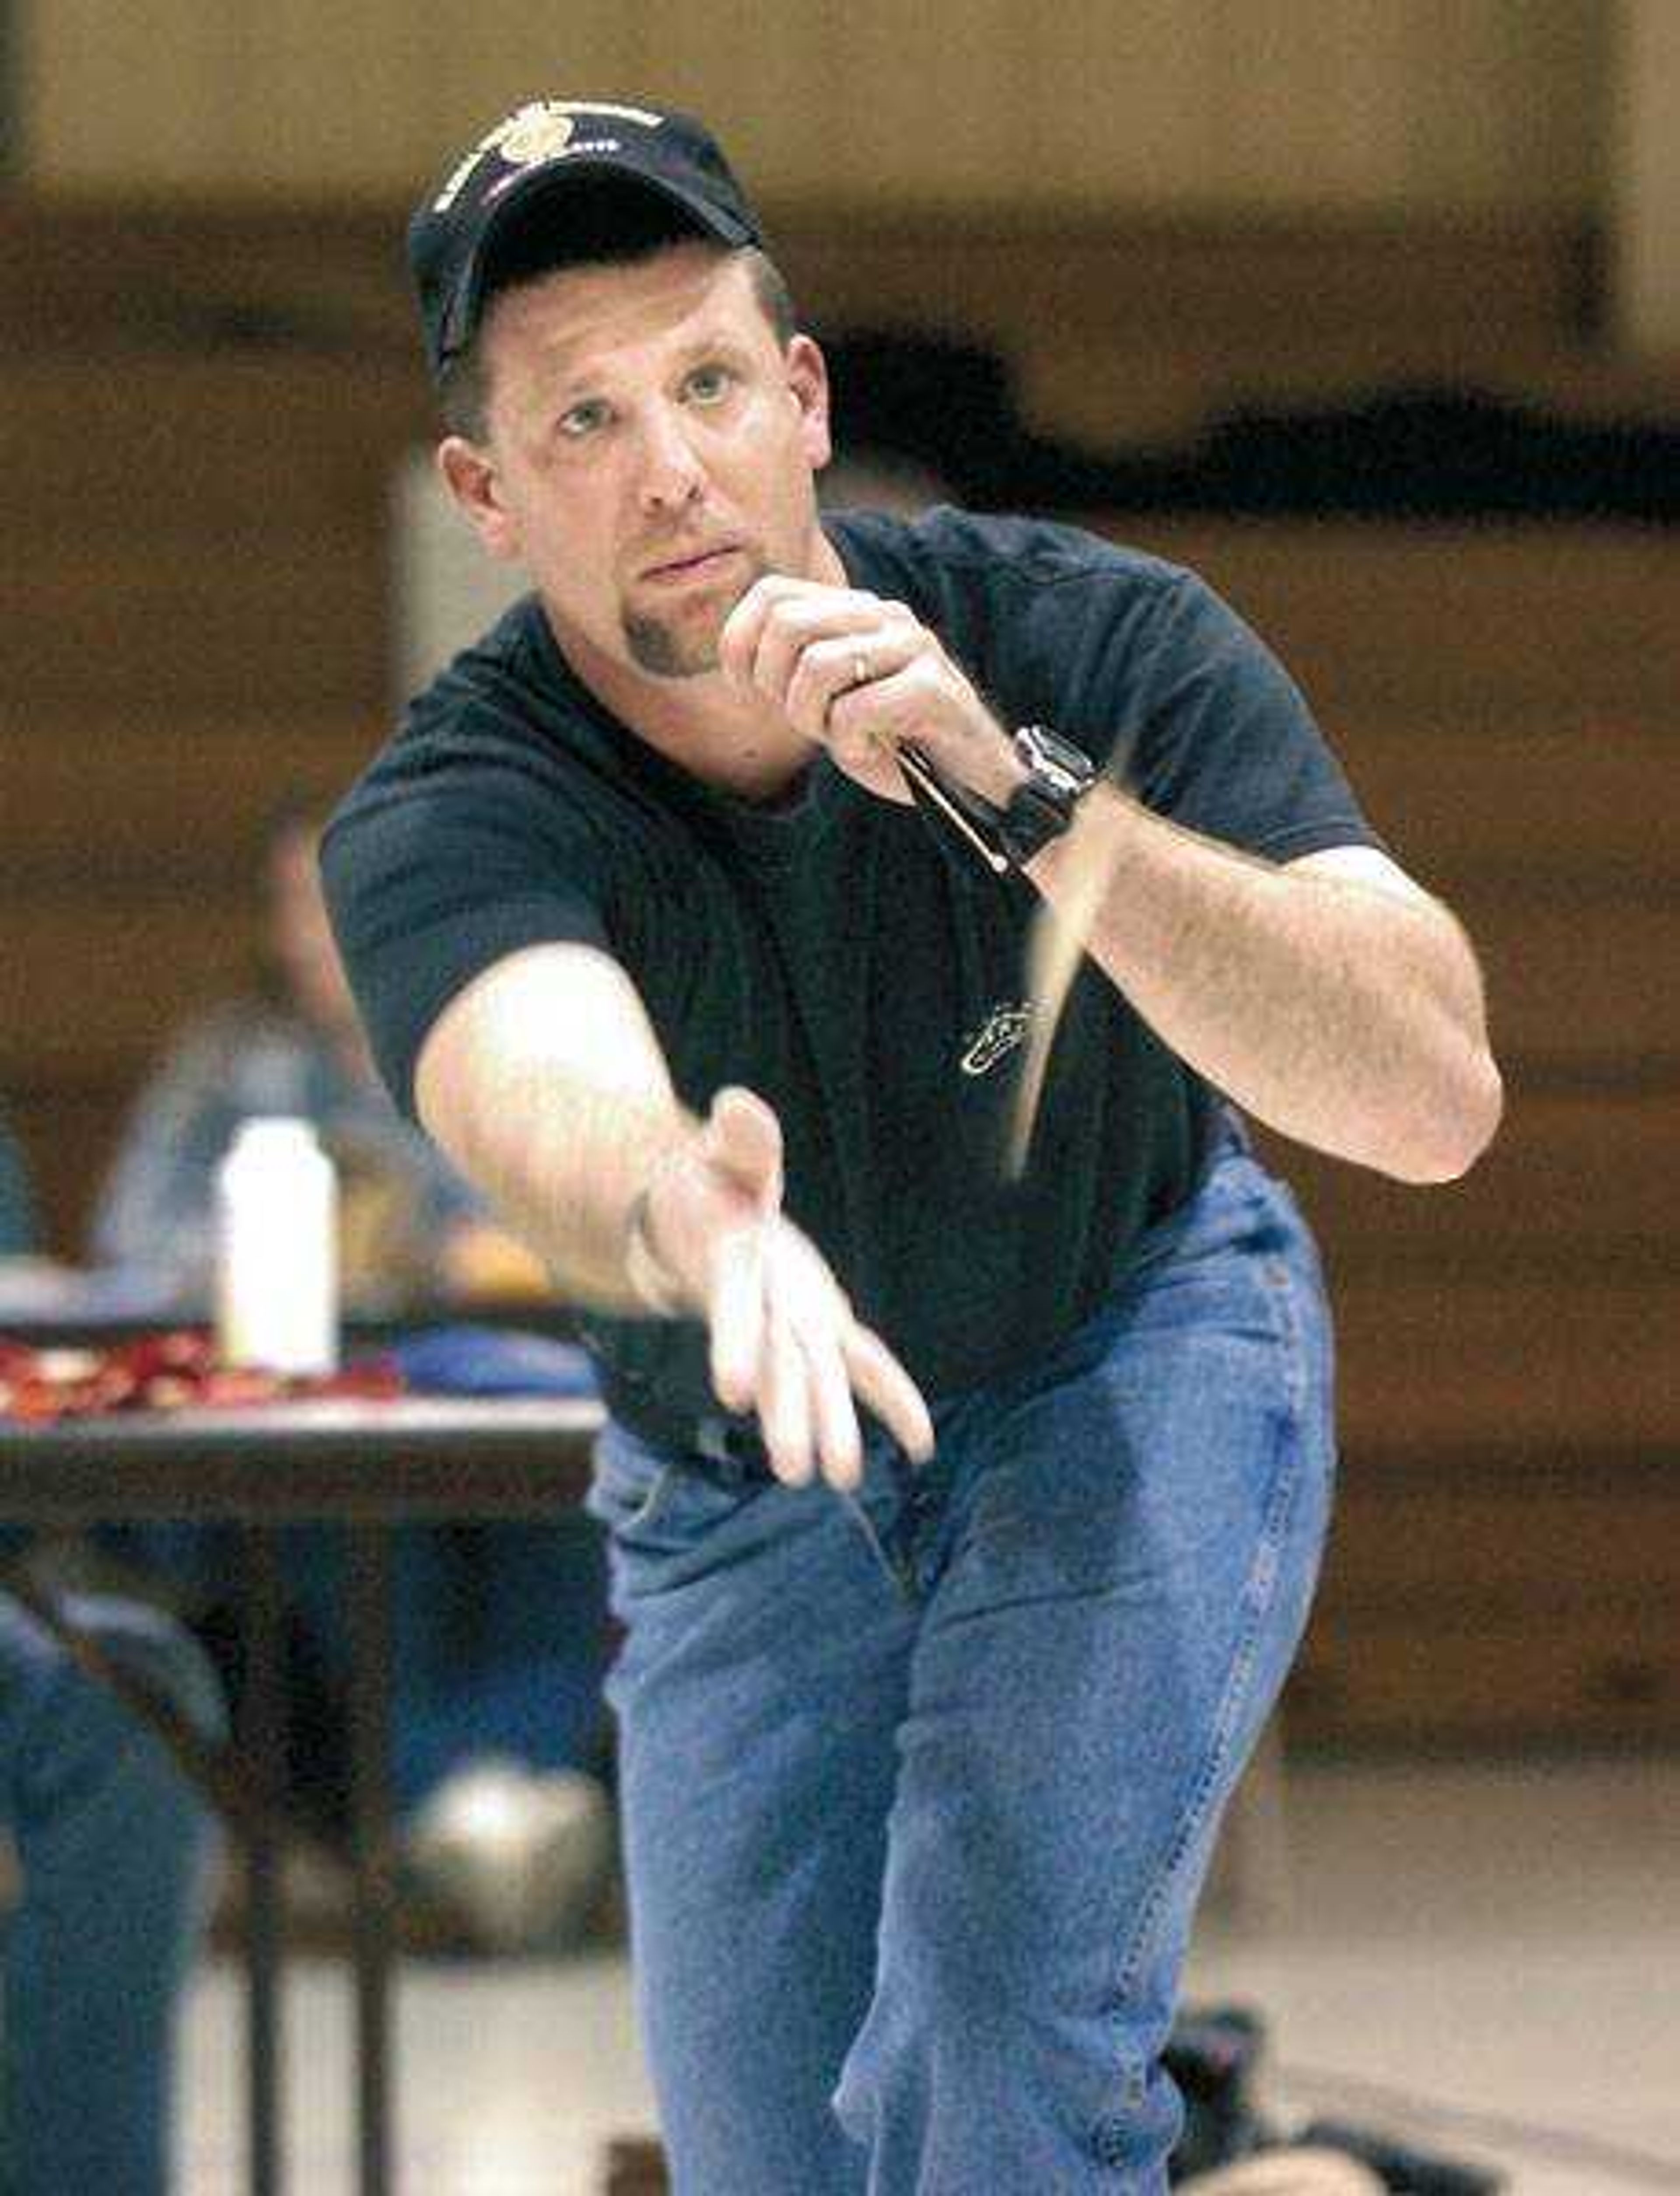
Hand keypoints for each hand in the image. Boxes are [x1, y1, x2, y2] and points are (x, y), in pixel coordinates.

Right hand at [639, 1088, 934, 1489]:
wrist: (699, 1224)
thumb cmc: (711, 1184)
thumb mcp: (722, 1155)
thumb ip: (739, 1139)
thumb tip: (741, 1105)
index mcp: (737, 1267)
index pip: (735, 1311)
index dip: (734, 1345)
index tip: (731, 1391)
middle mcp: (765, 1310)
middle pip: (777, 1366)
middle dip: (789, 1414)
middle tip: (797, 1471)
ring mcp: (796, 1324)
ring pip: (813, 1381)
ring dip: (826, 1428)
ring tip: (841, 1480)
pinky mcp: (825, 1325)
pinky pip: (863, 1366)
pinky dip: (893, 1399)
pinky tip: (924, 1444)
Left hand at [718, 575, 1016, 806]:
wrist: (970, 785)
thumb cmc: (896, 746)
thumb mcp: (831, 703)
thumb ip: (795, 670)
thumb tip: (737, 657)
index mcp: (856, 612)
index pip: (772, 593)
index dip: (739, 644)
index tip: (749, 691)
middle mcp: (884, 616)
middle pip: (786, 624)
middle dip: (776, 687)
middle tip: (808, 721)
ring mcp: (912, 646)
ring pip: (817, 665)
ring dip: (814, 719)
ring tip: (844, 737)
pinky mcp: (931, 686)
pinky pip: (855, 709)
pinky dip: (850, 743)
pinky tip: (873, 750)